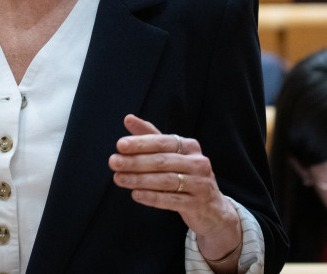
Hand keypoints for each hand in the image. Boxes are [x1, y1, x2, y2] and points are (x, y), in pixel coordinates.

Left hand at [109, 115, 240, 265]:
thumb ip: (150, 137)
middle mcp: (198, 162)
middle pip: (162, 161)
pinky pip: (172, 200)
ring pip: (165, 180)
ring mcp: (200, 184)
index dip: (141, 143)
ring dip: (139, 179)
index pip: (162, 142)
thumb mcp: (172, 154)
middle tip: (113, 162)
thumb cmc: (187, 175)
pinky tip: (135, 194)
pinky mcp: (198, 204)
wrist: (213, 209)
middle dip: (135, 161)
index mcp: (190, 147)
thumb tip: (128, 118)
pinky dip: (152, 197)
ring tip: (118, 178)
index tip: (120, 145)